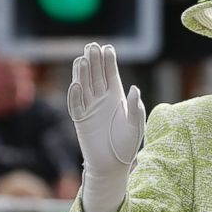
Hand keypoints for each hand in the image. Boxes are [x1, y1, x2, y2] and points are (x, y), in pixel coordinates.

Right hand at [68, 43, 144, 175]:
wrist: (113, 164)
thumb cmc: (127, 145)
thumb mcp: (136, 125)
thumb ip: (136, 108)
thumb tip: (135, 88)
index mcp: (117, 98)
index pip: (111, 76)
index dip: (109, 62)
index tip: (108, 48)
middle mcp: (102, 100)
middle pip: (96, 77)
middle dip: (95, 62)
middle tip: (92, 46)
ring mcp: (90, 109)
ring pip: (84, 87)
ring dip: (83, 73)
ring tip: (83, 58)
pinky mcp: (80, 120)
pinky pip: (75, 106)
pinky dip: (75, 95)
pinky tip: (76, 83)